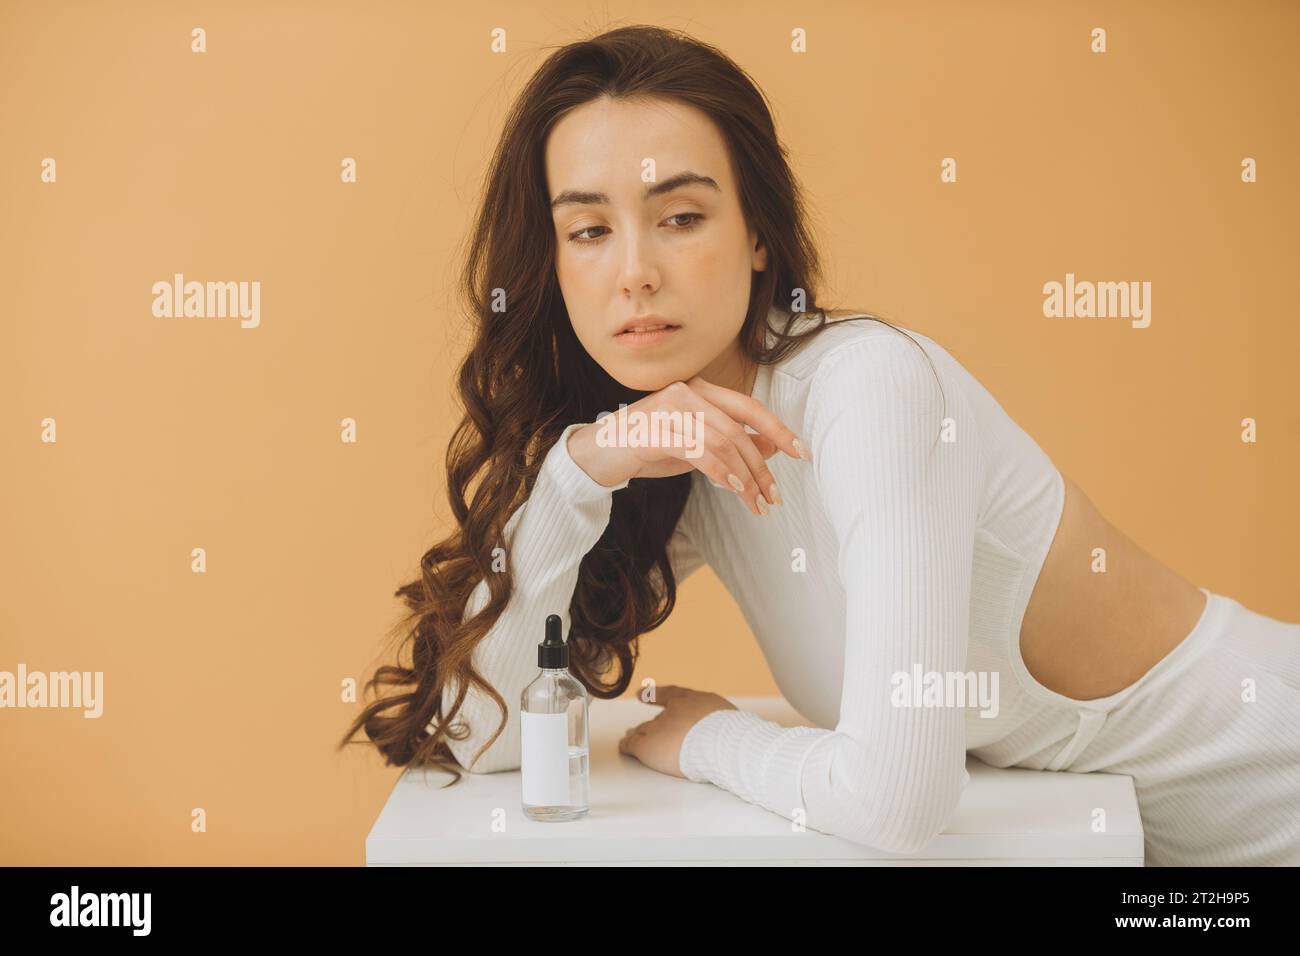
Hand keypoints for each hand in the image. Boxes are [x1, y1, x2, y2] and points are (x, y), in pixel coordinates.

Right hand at [566, 377, 806, 515]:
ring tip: (755, 503)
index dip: (777, 429)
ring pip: (723, 442)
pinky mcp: (656, 429)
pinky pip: (700, 451)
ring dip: (745, 478)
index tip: (800, 452)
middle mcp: (687, 391)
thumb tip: (773, 445)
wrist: (600, 453)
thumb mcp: (697, 445)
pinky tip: (732, 488)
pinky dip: (720, 471)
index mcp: (700, 389)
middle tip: (773, 497)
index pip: (748, 406)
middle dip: (761, 467)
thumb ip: (731, 441)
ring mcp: (670, 408)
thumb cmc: (650, 448)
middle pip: (738, 430)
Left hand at [617, 685, 737, 777]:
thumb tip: (729, 734)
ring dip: (638, 733)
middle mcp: (673, 711)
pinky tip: (623, 746)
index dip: (656, 694)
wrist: (720, 743)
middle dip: (651, 723)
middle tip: (640, 727)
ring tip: (630, 735)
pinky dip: (627, 746)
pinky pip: (632, 744)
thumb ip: (721, 726)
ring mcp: (659, 727)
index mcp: (693, 701)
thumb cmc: (730, 735)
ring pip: (643, 730)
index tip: (641, 693)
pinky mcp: (648, 745)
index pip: (672, 695)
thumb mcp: (730, 722)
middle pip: (658, 717)